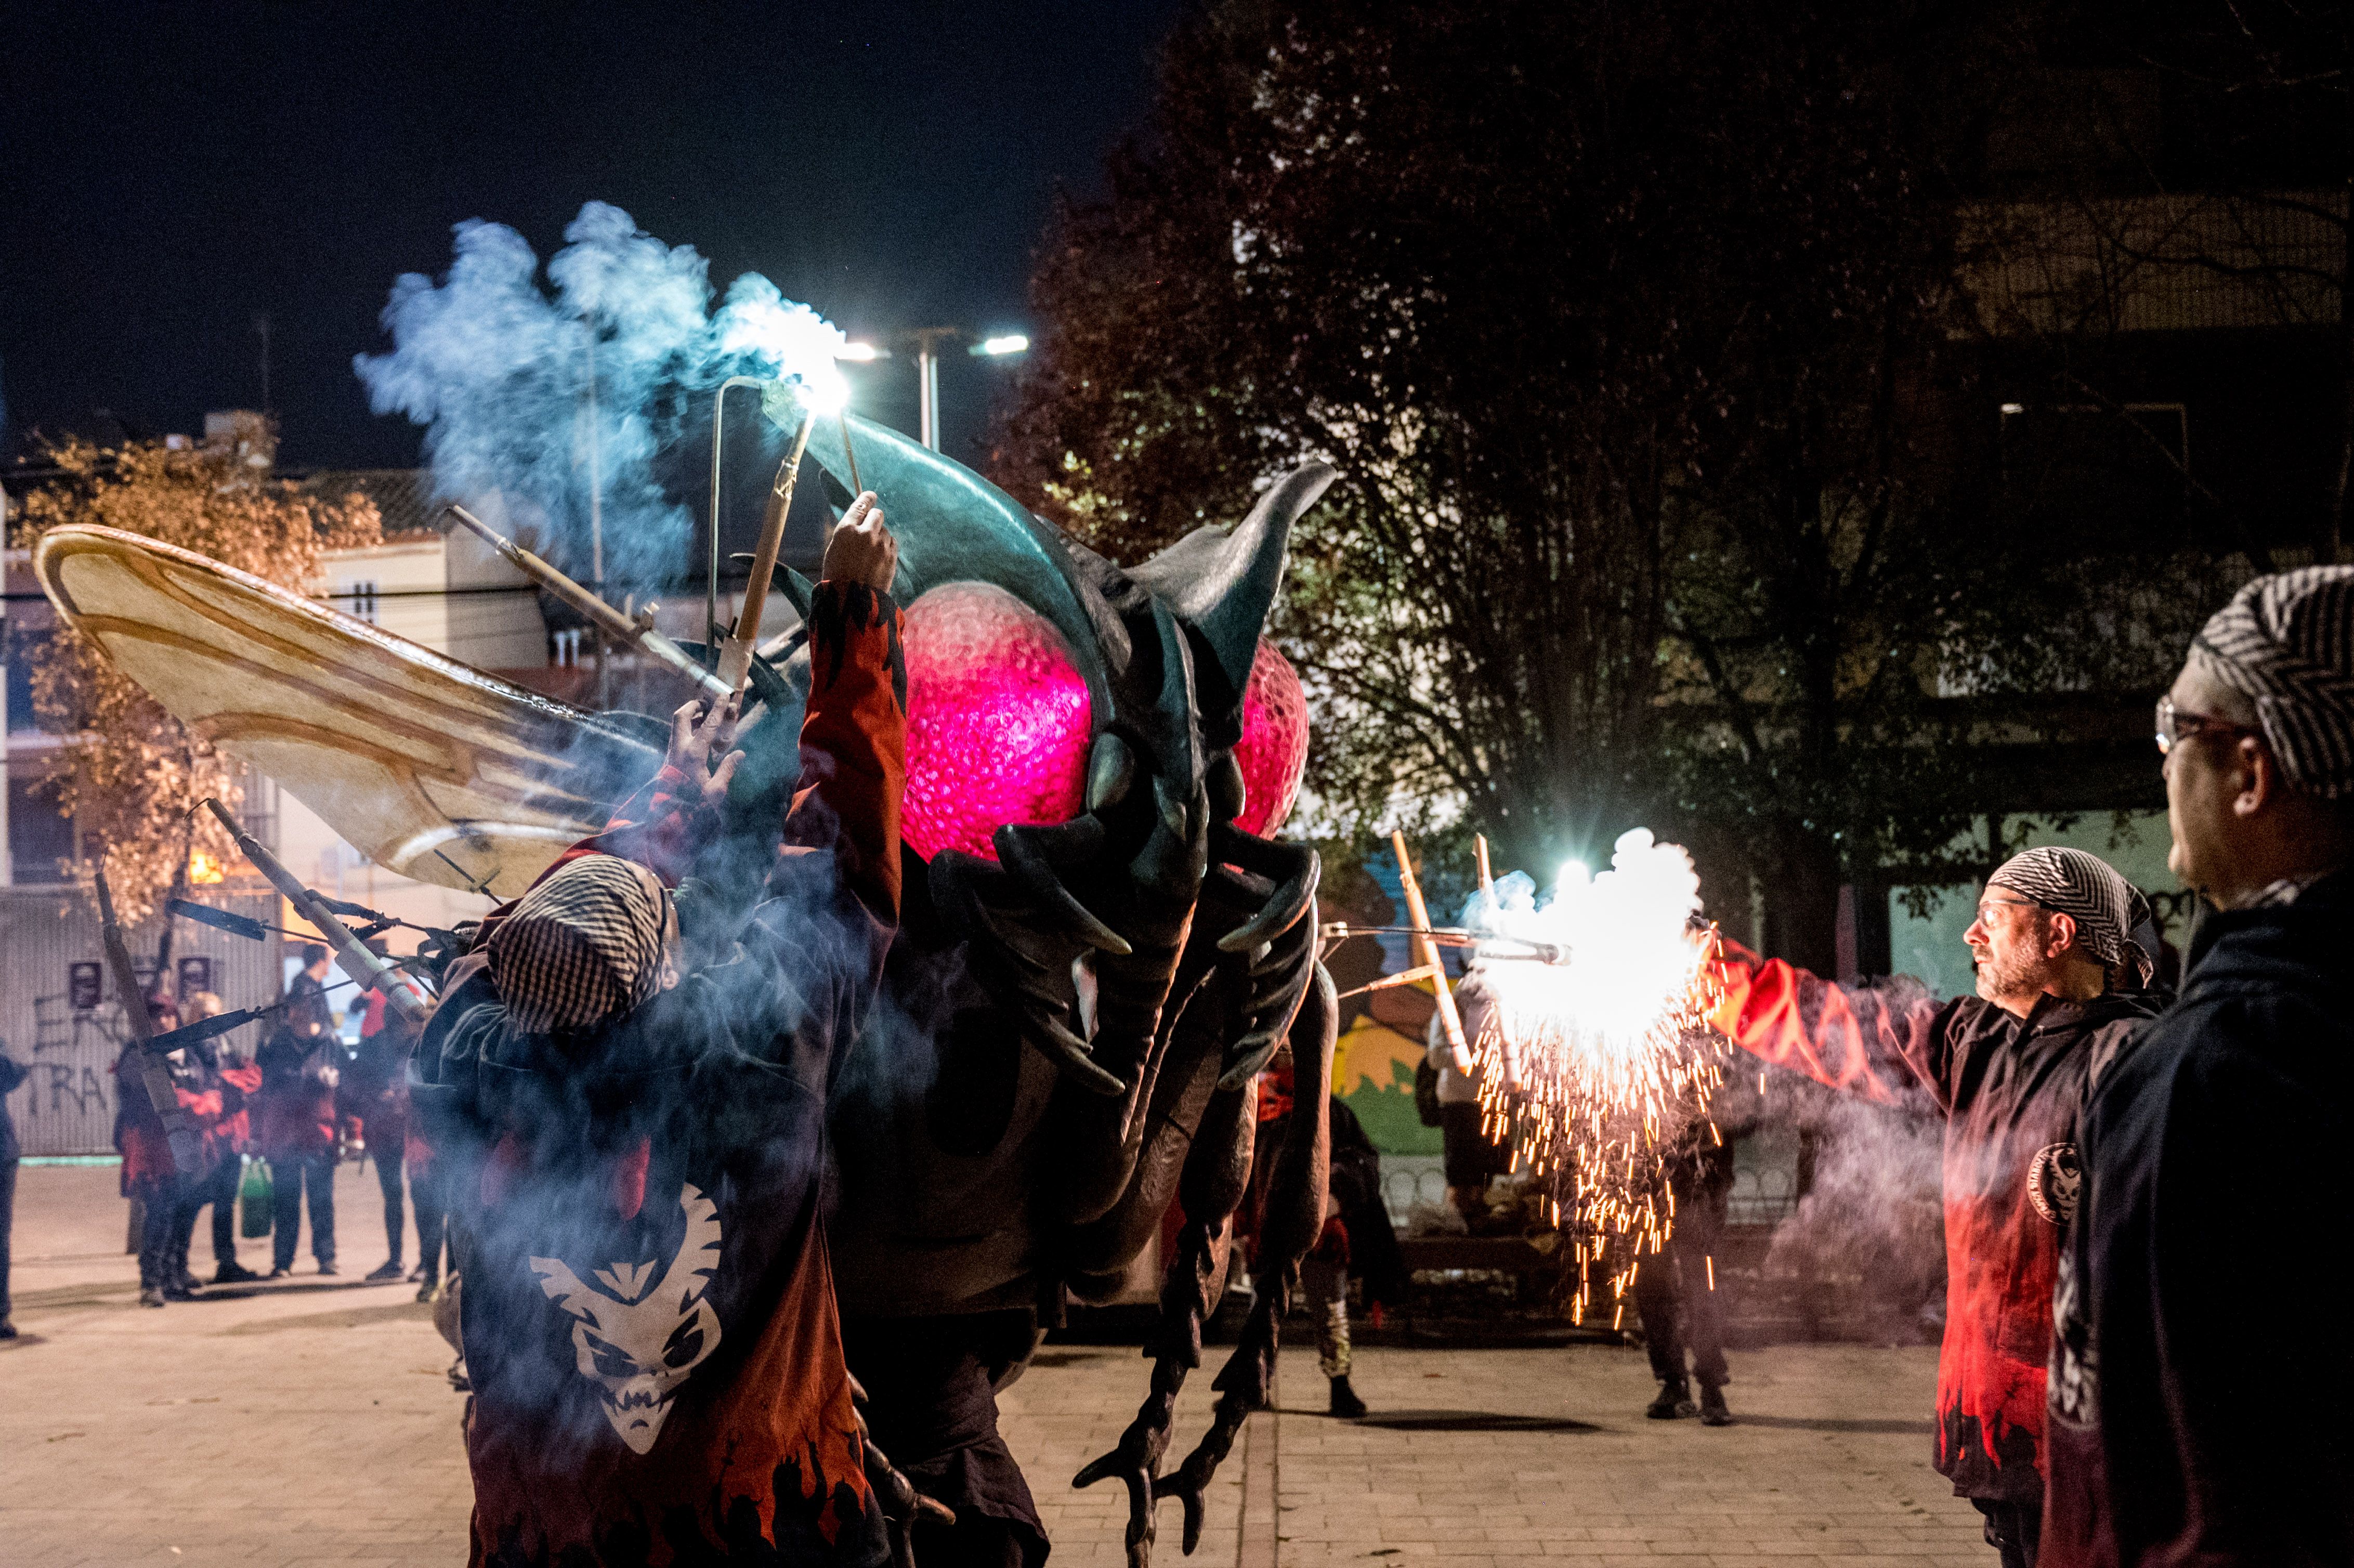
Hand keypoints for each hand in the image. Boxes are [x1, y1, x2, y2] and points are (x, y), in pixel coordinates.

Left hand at [666, 692, 744, 808]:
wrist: (668, 817)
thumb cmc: (693, 805)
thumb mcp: (716, 791)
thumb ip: (728, 770)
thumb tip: (740, 754)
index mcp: (693, 753)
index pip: (707, 725)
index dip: (717, 709)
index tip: (724, 696)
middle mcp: (679, 748)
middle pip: (681, 716)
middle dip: (694, 705)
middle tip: (707, 703)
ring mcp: (672, 752)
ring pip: (677, 725)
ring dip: (690, 717)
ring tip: (706, 718)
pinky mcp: (669, 758)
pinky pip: (678, 736)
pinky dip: (688, 730)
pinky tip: (699, 737)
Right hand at [821, 492, 897, 591]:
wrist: (851, 600)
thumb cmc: (838, 575)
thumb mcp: (835, 549)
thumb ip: (849, 532)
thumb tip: (861, 520)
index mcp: (846, 530)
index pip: (860, 505)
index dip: (867, 498)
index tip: (872, 495)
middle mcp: (865, 533)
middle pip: (877, 514)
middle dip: (874, 520)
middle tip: (870, 530)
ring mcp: (880, 545)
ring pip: (885, 531)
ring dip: (880, 537)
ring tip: (870, 554)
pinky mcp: (891, 556)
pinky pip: (892, 543)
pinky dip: (887, 547)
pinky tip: (878, 559)